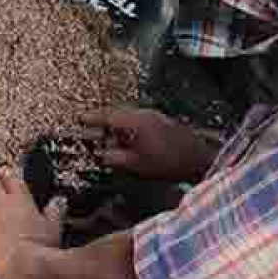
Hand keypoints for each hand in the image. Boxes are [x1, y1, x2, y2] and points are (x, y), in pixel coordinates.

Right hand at [79, 107, 215, 180]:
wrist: (197, 160)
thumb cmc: (167, 163)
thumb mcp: (135, 164)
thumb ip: (114, 158)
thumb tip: (101, 154)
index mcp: (134, 121)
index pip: (107, 116)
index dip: (92, 118)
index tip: (80, 119)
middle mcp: (144, 113)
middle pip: (117, 115)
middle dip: (103, 124)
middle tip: (92, 133)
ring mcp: (154, 116)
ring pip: (128, 119)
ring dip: (117, 128)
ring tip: (110, 142)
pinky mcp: (162, 122)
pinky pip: (139, 122)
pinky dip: (129, 130)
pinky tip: (129, 143)